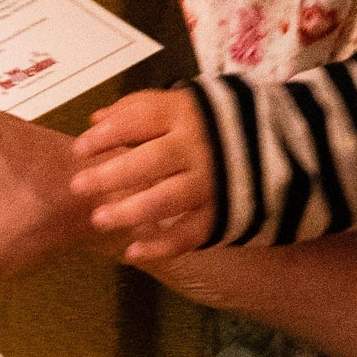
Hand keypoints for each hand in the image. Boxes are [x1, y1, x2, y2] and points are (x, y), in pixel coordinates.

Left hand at [70, 88, 212, 260]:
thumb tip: (95, 120)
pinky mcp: (224, 214)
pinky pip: (191, 234)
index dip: (107, 135)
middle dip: (112, 175)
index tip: (79, 150)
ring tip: (99, 219)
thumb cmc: (212, 124)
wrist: (279, 148)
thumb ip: (137, 109)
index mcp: (183, 114)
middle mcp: (197, 148)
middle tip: (78, 187)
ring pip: (168, 200)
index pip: (139, 120)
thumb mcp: (179, 103)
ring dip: (131, 212)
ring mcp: (212, 183)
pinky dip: (162, 246)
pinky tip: (133, 253)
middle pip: (150, 161)